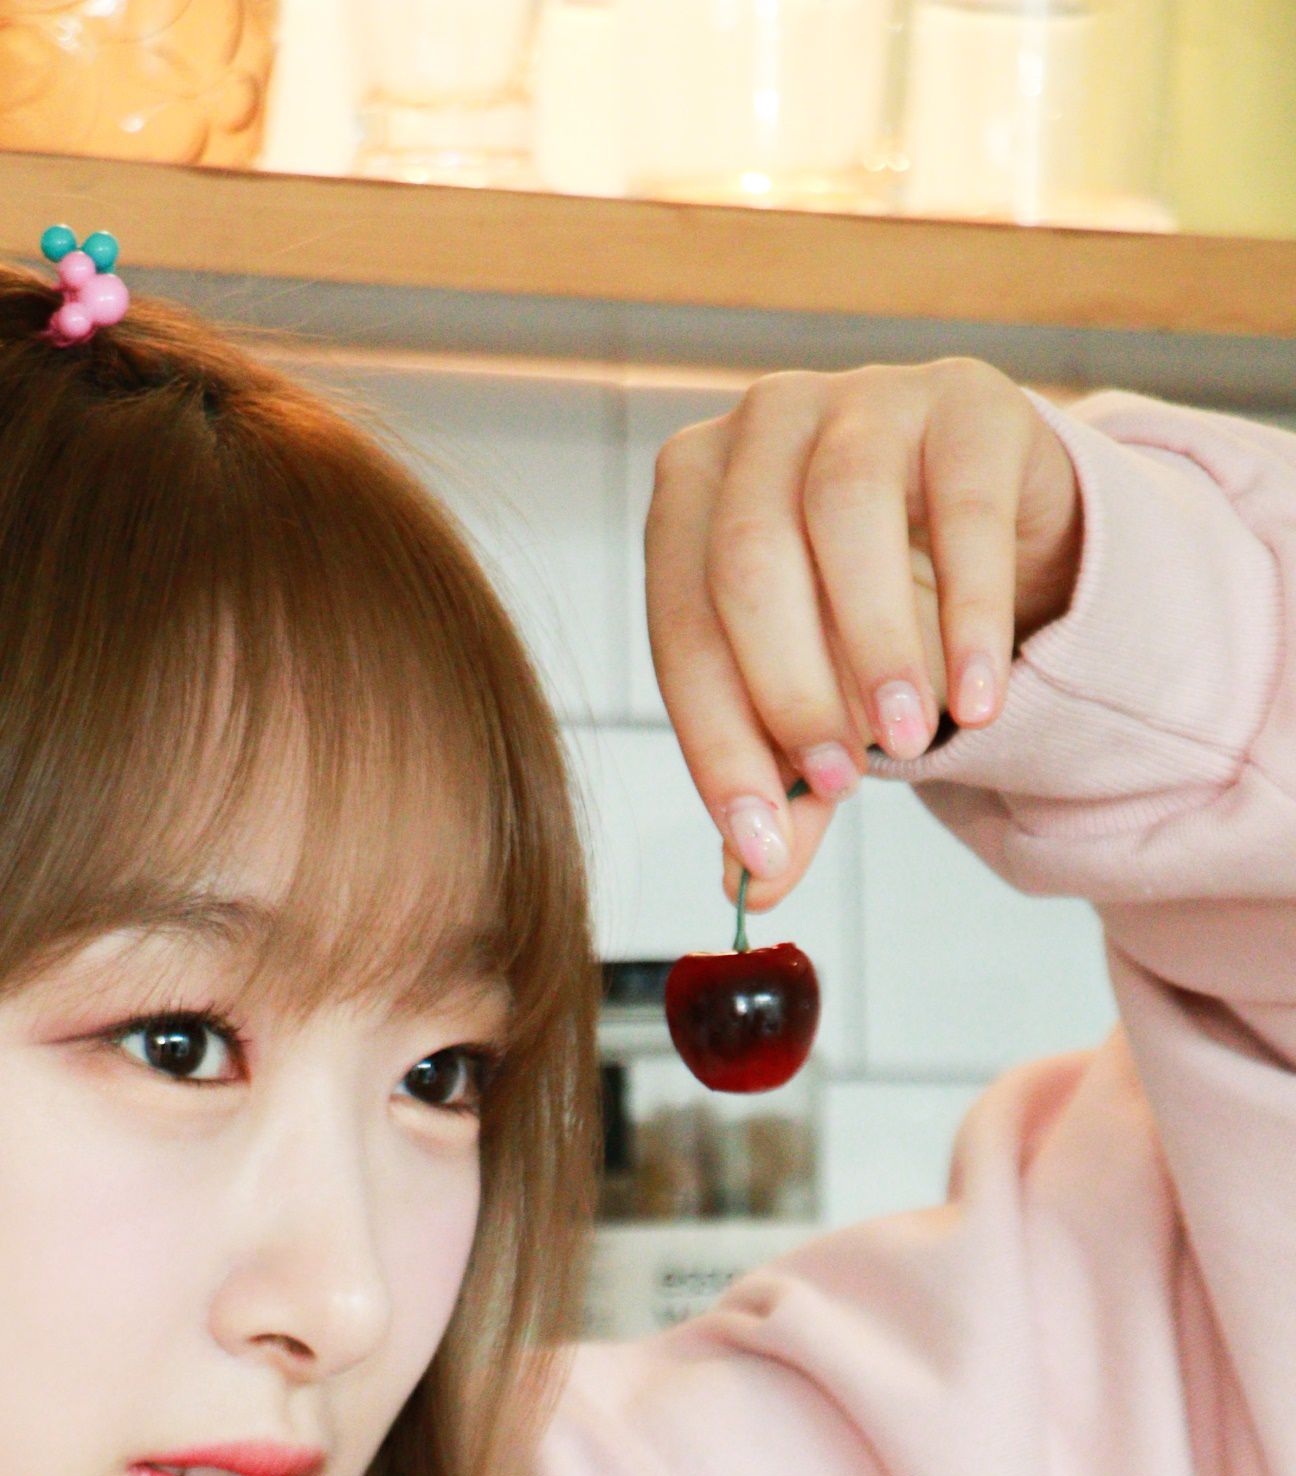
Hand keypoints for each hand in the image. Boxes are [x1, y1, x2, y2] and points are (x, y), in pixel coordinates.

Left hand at [644, 357, 1084, 908]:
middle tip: (838, 785)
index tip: (757, 837)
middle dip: (790, 690)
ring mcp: (861, 396)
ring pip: (844, 517)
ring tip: (909, 740)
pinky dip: (970, 616)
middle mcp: (759, 427)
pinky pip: (963, 509)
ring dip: (875, 646)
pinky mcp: (964, 399)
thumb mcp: (813, 697)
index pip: (681, 628)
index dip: (716, 741)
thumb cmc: (863, 605)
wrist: (985, 512)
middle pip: (747, 564)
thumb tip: (750, 888)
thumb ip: (780, 782)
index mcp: (688, 496)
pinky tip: (981, 697)